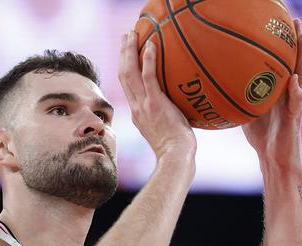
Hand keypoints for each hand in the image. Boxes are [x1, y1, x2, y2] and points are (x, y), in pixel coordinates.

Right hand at [118, 31, 195, 159]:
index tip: (127, 55)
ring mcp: (143, 105)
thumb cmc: (177, 148)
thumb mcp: (166, 131)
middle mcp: (136, 107)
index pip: (127, 87)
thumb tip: (178, 111)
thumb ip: (166, 118)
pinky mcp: (155, 103)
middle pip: (123, 75)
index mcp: (138, 113)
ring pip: (130, 73)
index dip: (125, 68)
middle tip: (126, 37)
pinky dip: (148, 59)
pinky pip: (148, 76)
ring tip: (132, 33)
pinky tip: (151, 45)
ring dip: (129, 51)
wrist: (175, 156)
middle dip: (123, 54)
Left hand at [242, 19, 301, 170]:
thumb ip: (237, 97)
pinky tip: (293, 81)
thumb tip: (213, 87)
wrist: (274, 159)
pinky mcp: (294, 118)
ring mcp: (294, 104)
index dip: (282, 44)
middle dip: (295, 41)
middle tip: (294, 20)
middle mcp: (289, 93)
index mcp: (278, 90)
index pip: (282, 62)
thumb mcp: (246, 111)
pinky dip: (296, 91)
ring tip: (301, 38)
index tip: (277, 24)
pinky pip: (296, 103)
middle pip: (294, 62)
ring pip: (300, 76)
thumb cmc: (261, 136)